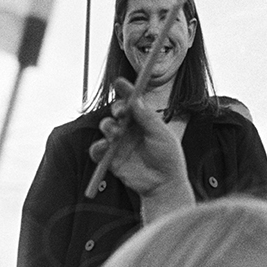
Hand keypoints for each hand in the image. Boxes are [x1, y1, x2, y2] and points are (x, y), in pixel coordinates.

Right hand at [89, 77, 189, 199]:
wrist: (164, 185)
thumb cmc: (168, 159)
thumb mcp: (162, 135)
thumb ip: (148, 117)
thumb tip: (136, 100)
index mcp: (143, 121)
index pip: (132, 102)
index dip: (126, 91)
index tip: (120, 82)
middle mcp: (130, 130)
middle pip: (117, 112)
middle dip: (116, 109)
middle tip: (121, 113)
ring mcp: (120, 144)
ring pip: (106, 127)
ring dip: (108, 127)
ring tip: (117, 134)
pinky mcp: (111, 159)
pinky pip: (97, 151)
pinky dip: (97, 147)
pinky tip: (104, 146)